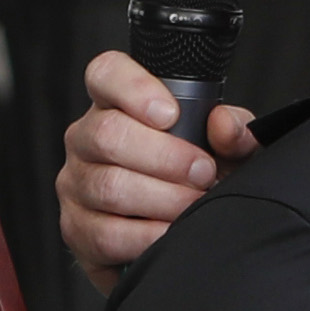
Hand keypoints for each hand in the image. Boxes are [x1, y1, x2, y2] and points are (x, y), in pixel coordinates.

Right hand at [56, 51, 258, 289]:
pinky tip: (170, 233)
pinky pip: (105, 234)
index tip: (171, 114)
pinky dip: (146, 237)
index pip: (106, 74)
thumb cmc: (196, 178)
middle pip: (108, 134)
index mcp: (117, 104)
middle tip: (203, 173)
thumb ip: (233, 130)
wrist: (182, 233)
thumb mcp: (226, 150)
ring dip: (162, 199)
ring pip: (108, 186)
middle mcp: (86, 138)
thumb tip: (223, 125)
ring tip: (193, 205)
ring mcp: (76, 183)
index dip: (134, 87)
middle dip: (166, 157)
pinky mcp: (76, 229)